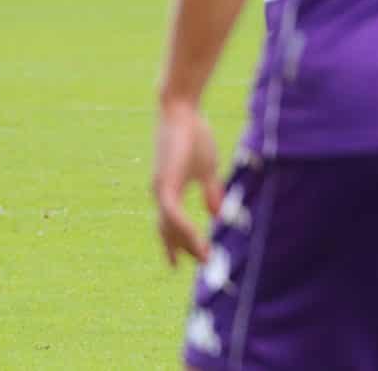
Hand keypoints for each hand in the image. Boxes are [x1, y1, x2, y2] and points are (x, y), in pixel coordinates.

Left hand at [151, 99, 222, 266]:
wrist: (181, 112)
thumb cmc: (193, 136)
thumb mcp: (206, 168)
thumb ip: (210, 191)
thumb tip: (217, 213)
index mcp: (168, 190)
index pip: (168, 225)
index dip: (172, 245)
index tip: (176, 265)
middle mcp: (161, 194)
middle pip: (168, 230)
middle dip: (184, 248)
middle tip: (202, 262)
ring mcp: (161, 190)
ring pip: (170, 226)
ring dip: (187, 242)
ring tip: (204, 255)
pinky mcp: (166, 183)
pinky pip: (172, 213)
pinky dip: (183, 226)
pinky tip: (196, 236)